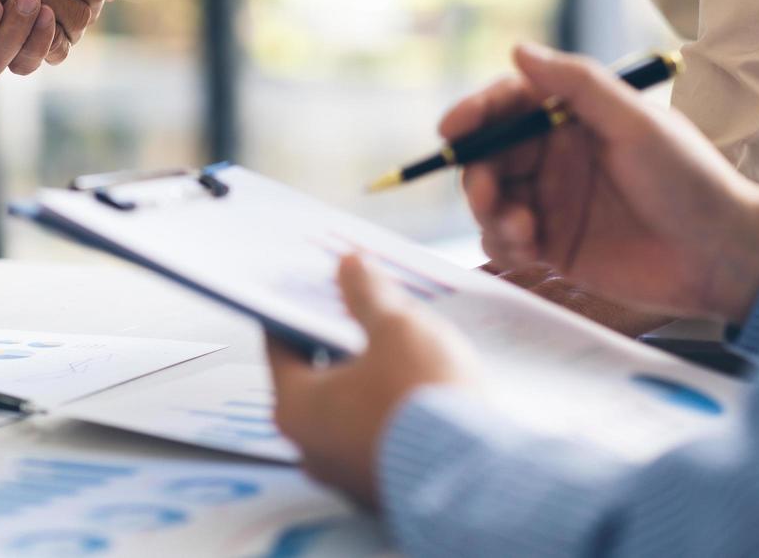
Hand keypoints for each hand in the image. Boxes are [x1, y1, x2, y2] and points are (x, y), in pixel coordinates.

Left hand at [266, 254, 471, 509]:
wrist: (478, 479)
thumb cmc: (422, 399)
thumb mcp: (397, 328)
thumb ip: (368, 293)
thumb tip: (350, 265)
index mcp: (295, 407)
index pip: (280, 345)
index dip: (297, 310)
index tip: (311, 288)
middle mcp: (310, 448)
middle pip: (315, 379)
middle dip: (337, 344)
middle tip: (360, 310)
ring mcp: (347, 476)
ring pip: (348, 412)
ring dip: (367, 380)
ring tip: (398, 347)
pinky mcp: (384, 491)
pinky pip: (378, 439)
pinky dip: (389, 413)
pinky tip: (418, 391)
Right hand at [450, 44, 758, 323]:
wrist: (724, 256)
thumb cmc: (691, 180)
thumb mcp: (637, 123)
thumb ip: (578, 86)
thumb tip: (519, 49)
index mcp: (573, 120)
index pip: (508, 106)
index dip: (475, 113)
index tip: (453, 128)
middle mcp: (555, 158)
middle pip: (488, 156)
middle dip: (477, 173)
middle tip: (487, 194)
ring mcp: (551, 203)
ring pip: (488, 200)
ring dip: (489, 213)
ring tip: (522, 230)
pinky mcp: (552, 247)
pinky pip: (502, 240)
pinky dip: (502, 244)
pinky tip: (529, 250)